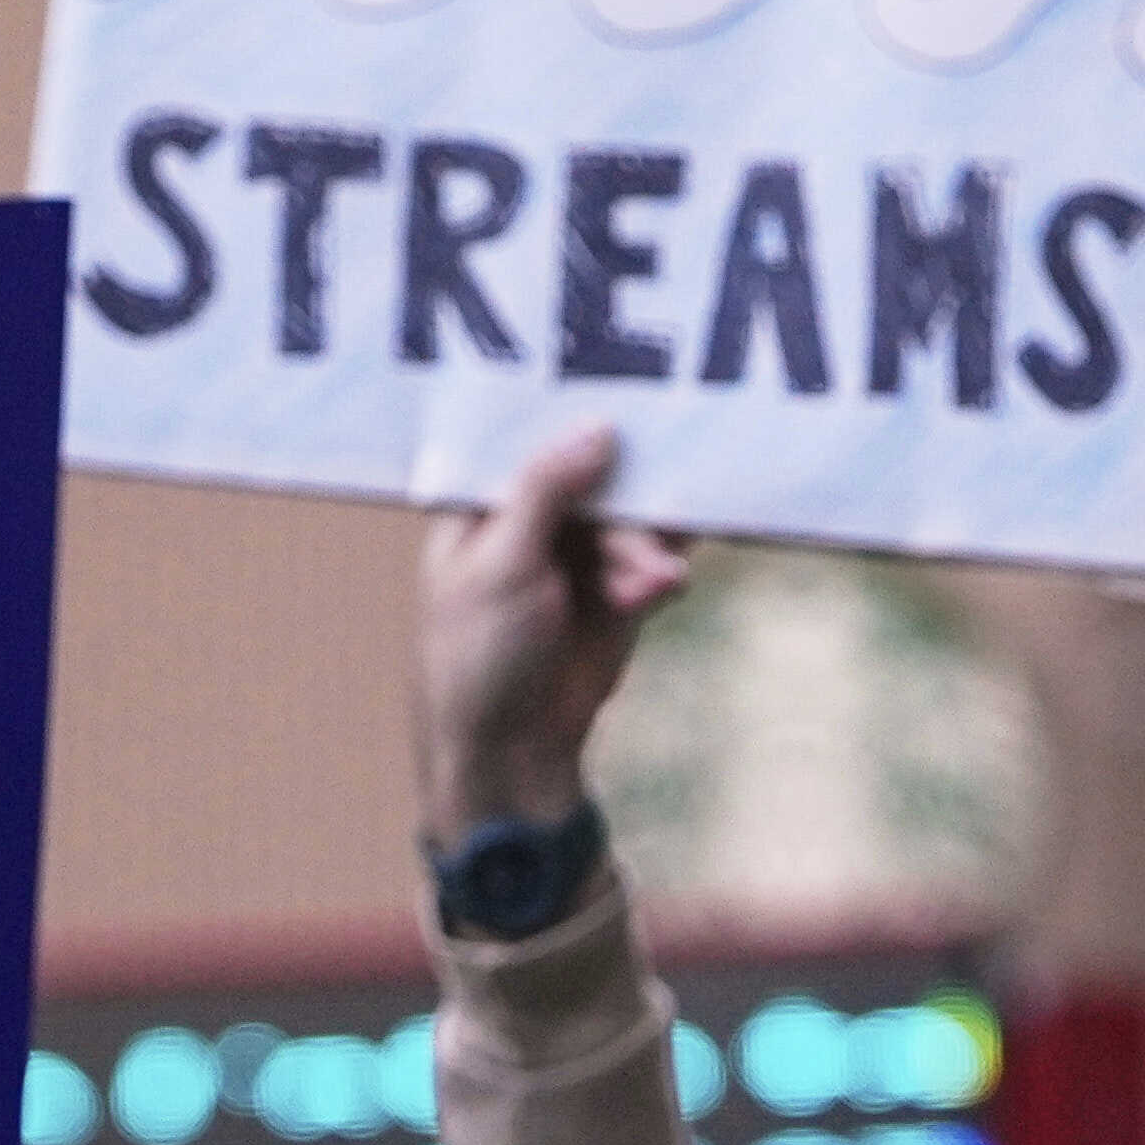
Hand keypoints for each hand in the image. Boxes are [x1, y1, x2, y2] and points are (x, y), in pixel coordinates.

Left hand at [416, 417, 689, 835]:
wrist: (511, 754)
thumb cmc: (477, 657)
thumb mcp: (502, 563)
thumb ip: (546, 490)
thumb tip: (598, 428)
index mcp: (482, 504)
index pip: (530, 438)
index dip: (573, 417)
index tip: (624, 391)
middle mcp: (532, 521)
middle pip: (595, 476)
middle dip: (626, 502)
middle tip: (651, 521)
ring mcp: (577, 558)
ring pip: (629, 521)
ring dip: (642, 551)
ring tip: (651, 584)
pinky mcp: (617, 595)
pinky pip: (651, 562)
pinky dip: (659, 572)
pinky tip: (667, 584)